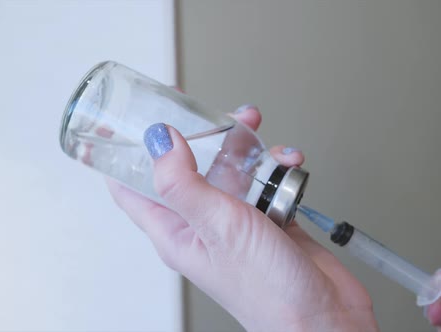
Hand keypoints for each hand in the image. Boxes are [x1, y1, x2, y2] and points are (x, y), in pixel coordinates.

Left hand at [107, 105, 377, 330]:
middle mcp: (201, 223)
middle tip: (205, 110)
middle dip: (195, 134)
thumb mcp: (217, 226)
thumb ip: (183, 182)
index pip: (129, 189)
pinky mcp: (267, 217)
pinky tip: (288, 162)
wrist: (323, 316)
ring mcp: (236, 220)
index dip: (119, 153)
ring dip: (243, 143)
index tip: (117, 121)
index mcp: (174, 231)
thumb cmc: (266, 291)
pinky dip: (276, 164)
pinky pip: (265, 177)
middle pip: (184, 167)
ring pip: (229, 167)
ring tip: (253, 125)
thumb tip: (157, 139)